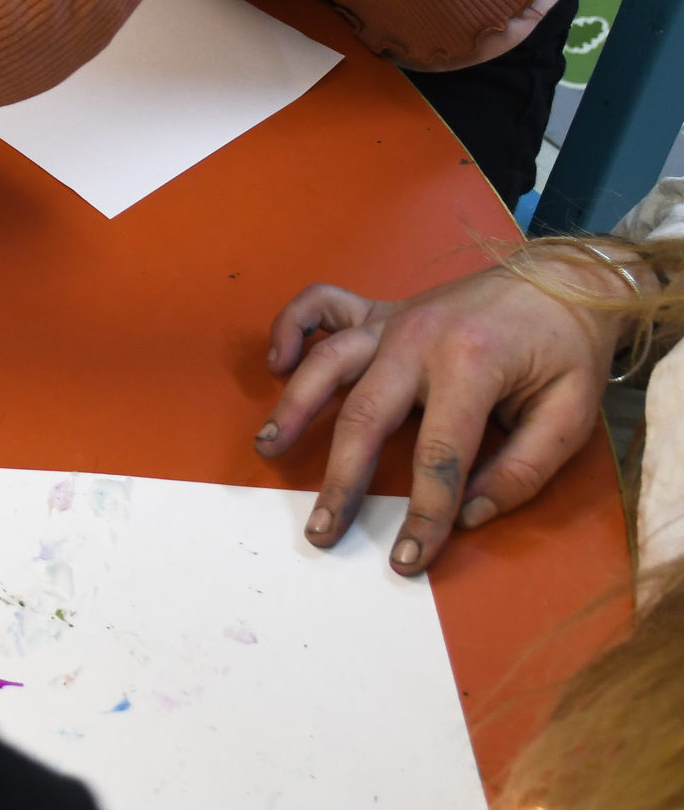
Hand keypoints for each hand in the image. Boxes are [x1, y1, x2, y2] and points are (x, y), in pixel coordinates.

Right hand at [255, 263, 627, 574]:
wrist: (565, 280)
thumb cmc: (569, 350)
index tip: (408, 559)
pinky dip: (291, 327)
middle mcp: (419, 339)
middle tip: (320, 530)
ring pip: (328, 362)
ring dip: (293, 406)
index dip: (424, 513)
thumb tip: (470, 515)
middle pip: (365, 415)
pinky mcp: (381, 309)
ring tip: (268, 448)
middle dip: (341, 480)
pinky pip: (320, 305)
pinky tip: (277, 363)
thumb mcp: (573, 414)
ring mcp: (393, 319)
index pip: (441, 455)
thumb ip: (525, 469)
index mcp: (472, 365)